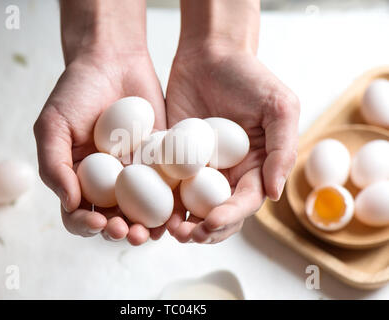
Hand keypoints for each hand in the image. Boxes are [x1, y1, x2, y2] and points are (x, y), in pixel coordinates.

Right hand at [34, 0, 166, 244]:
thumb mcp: (53, 125)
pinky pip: (167, 189)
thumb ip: (53, 165)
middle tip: (127, 231)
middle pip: (111, 219)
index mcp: (77, 179)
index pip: (76, 215)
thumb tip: (70, 203)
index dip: (84, 225)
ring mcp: (135, 174)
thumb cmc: (76, 92)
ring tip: (151, 232)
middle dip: (119, 232)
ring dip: (145, 228)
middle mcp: (106, 182)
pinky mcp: (161, 162)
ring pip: (141, 212)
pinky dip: (170, 206)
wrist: (112, 60)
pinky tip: (174, 214)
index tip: (97, 221)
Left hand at [165, 46, 299, 243]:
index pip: (244, 202)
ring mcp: (197, 169)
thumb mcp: (279, 107)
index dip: (230, 217)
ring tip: (165, 229)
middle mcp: (226, 174)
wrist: (210, 53)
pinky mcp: (172, 158)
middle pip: (216, 214)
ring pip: (189, 207)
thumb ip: (283, 150)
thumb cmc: (250, 77)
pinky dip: (157, 200)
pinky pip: (165, 184)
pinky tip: (147, 209)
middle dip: (203, 231)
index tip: (212, 222)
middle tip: (186, 234)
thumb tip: (274, 194)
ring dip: (179, 223)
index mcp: (254, 168)